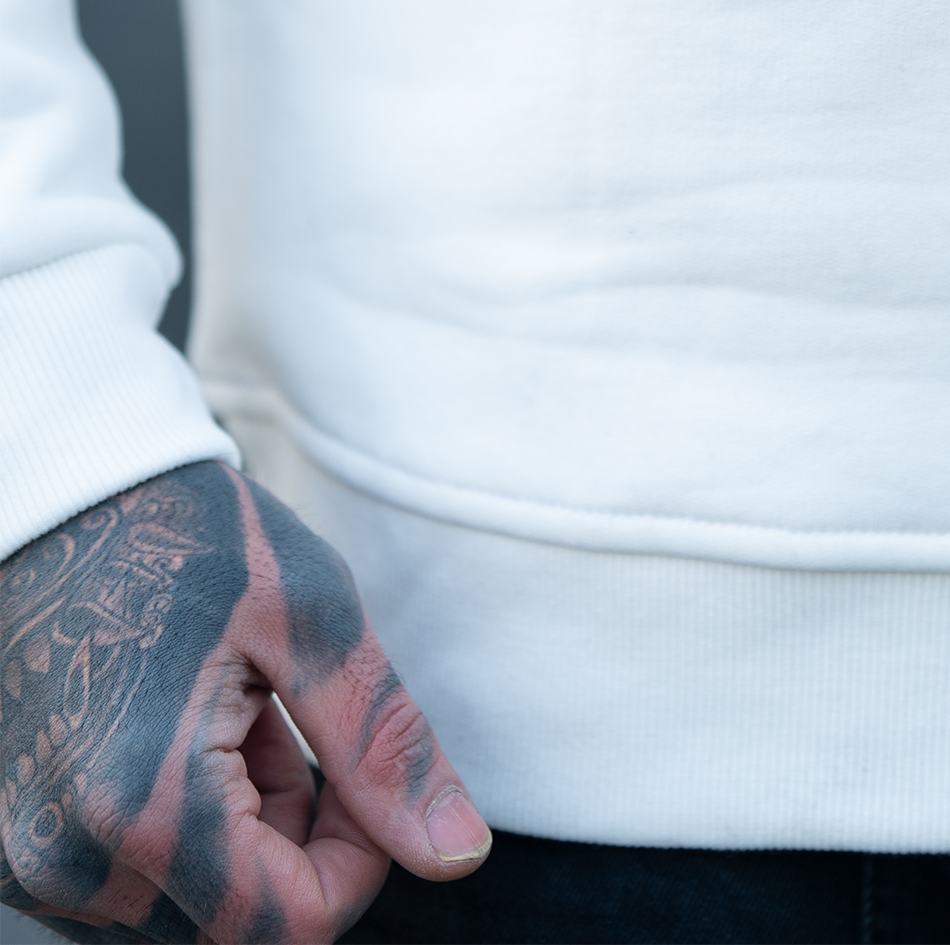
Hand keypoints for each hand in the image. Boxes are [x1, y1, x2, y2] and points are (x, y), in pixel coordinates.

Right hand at [0, 459, 488, 940]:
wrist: (64, 493)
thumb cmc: (189, 536)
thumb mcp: (312, 618)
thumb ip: (383, 748)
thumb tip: (458, 855)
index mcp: (143, 803)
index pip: (288, 928)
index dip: (356, 866)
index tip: (361, 777)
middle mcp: (68, 859)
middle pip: (237, 928)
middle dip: (296, 845)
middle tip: (295, 725)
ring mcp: (31, 860)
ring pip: (186, 913)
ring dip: (238, 841)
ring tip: (237, 719)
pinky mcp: (14, 848)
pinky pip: (125, 889)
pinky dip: (178, 835)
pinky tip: (184, 736)